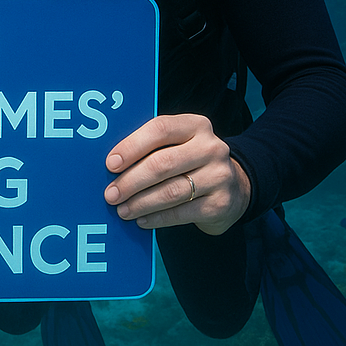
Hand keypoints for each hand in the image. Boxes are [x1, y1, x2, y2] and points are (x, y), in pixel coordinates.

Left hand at [103, 114, 250, 235]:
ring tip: (122, 210)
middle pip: (162, 164)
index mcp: (195, 125)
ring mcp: (219, 176)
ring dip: (141, 203)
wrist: (235, 186)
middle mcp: (211, 148)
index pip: (160, 129)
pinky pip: (182, 212)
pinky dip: (157, 218)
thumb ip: (152, 146)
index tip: (110, 164)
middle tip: (110, 194)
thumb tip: (112, 163)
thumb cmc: (191, 161)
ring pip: (171, 191)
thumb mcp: (178, 144)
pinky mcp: (220, 203)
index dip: (132, 146)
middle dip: (131, 181)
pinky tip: (141, 220)